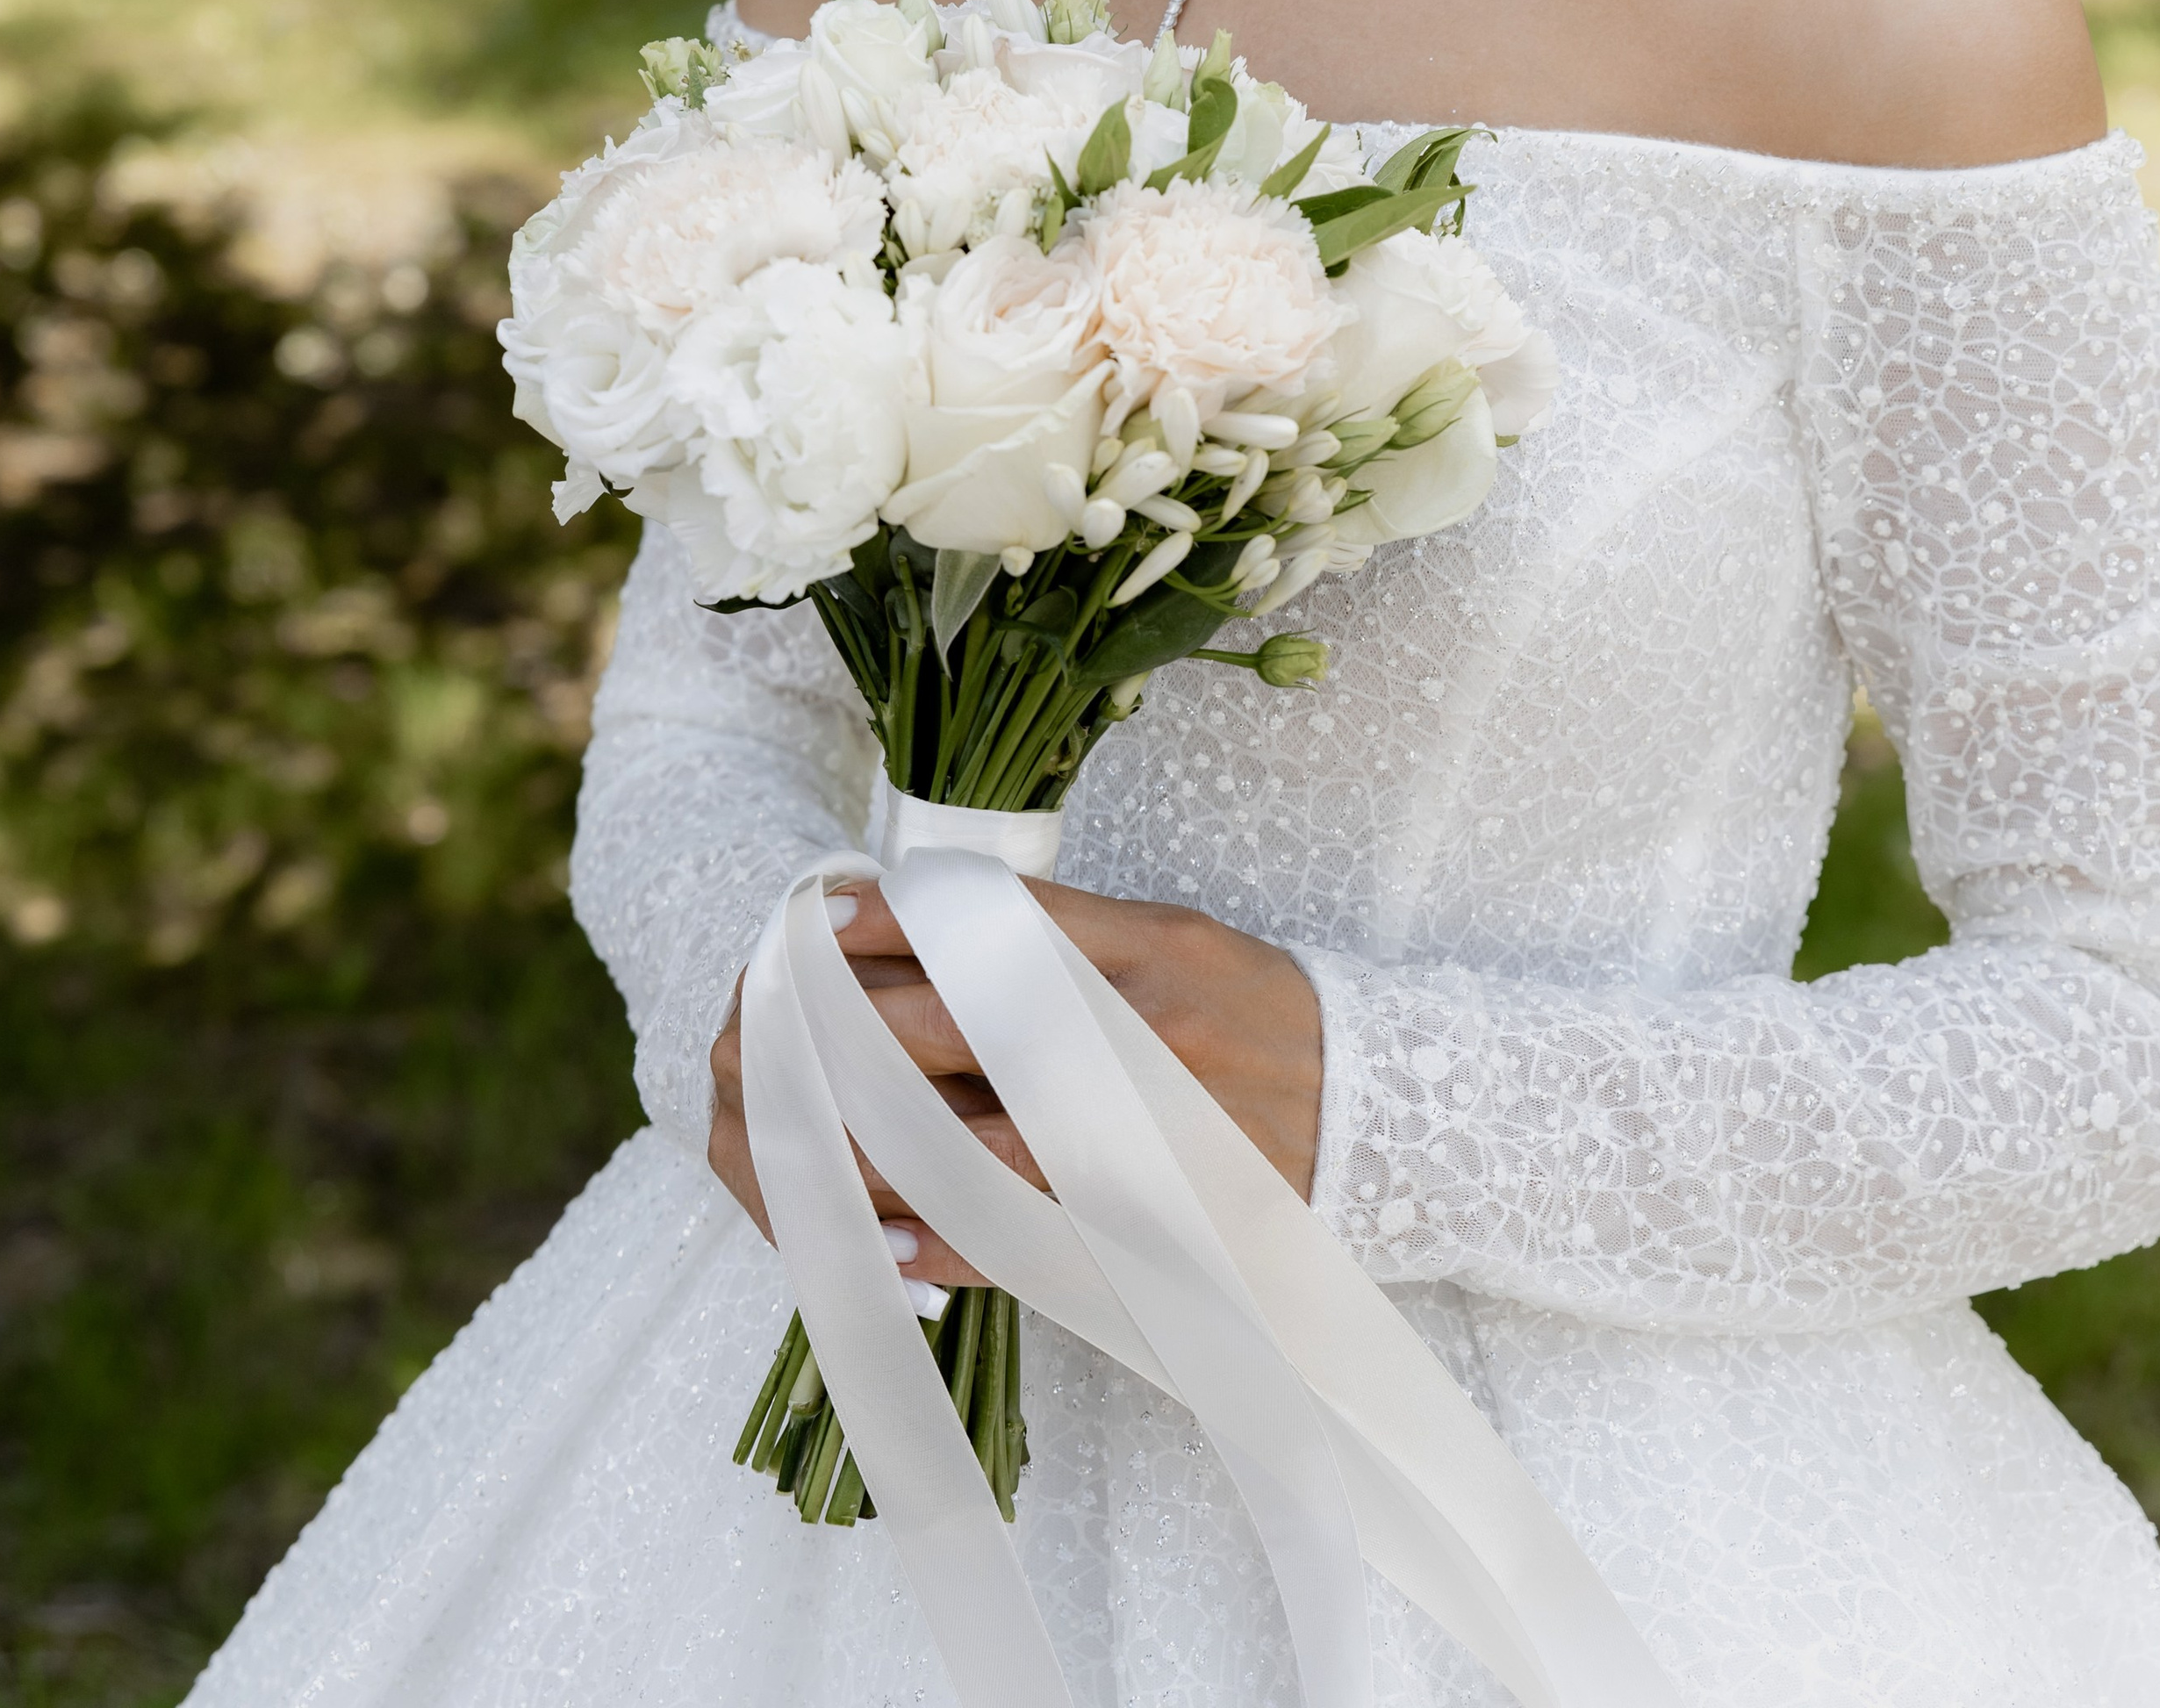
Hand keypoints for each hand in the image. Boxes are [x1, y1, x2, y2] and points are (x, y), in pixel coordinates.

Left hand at [706, 878, 1322, 1290]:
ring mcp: (1136, 1139)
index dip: (888, 925)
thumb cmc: (1262, 1015)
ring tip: (799, 1130)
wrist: (1385, 1116)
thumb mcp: (1175, 939)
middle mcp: (1134, 1038)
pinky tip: (879, 1229)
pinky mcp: (1141, 1225)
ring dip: (868, 1140)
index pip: (987, 928)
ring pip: (964, 1143)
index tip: (816, 923)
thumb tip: (930, 922)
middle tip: (773, 1020)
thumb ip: (1065, 936)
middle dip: (850, 1026)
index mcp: (1142, 952)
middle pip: (953, 1028)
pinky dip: (939, 1237)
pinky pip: (1015, 1237)